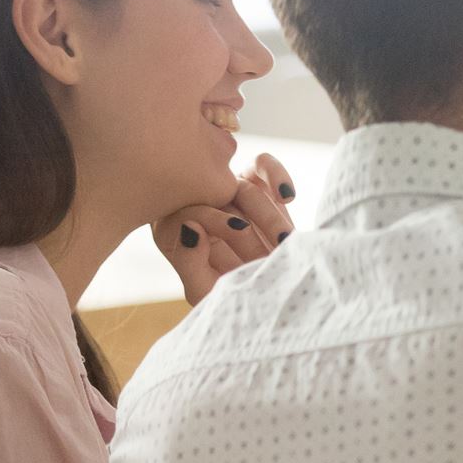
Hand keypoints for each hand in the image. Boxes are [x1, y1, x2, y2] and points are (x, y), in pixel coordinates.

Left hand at [153, 152, 296, 305]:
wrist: (270, 295)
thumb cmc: (231, 298)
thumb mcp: (204, 291)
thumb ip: (189, 263)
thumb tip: (189, 226)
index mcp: (174, 231)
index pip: (188, 209)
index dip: (213, 220)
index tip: (239, 235)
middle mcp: (199, 207)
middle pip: (216, 197)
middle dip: (245, 228)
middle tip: (268, 253)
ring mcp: (228, 194)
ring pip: (243, 184)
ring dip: (268, 215)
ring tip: (284, 242)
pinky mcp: (257, 184)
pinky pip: (262, 164)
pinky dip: (276, 175)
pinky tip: (287, 197)